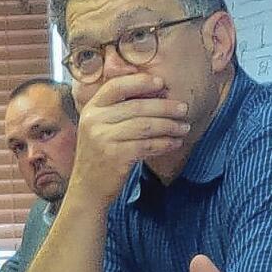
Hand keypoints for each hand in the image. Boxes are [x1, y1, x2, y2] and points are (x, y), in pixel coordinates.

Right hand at [68, 73, 190, 204]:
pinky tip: (175, 143)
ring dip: (169, 126)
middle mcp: (94, 120)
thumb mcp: (100, 128)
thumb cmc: (101, 156)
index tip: (162, 83)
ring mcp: (103, 138)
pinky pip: (146, 145)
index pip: (116, 86)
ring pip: (145, 125)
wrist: (87, 189)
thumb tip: (155, 93)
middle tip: (183, 109)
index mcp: (91, 109)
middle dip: (164, 106)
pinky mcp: (115, 156)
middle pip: (136, 106)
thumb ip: (118, 110)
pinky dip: (164, 143)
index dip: (140, 82)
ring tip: (184, 127)